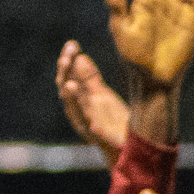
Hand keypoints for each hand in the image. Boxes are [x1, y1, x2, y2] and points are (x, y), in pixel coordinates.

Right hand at [56, 41, 132, 168]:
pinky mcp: (92, 130)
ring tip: (67, 64)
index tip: (73, 44)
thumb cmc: (113, 123)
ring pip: (69, 99)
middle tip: (69, 50)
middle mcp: (78, 108)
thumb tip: (81, 57)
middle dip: (65, 67)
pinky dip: (75, 100)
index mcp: (81, 98)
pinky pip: (81, 114)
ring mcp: (83, 120)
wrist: (128, 150)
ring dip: (67, 81)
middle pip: (66, 84)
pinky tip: (72, 87)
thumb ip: (91, 79)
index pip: (71, 75)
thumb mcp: (102, 96)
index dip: (69, 59)